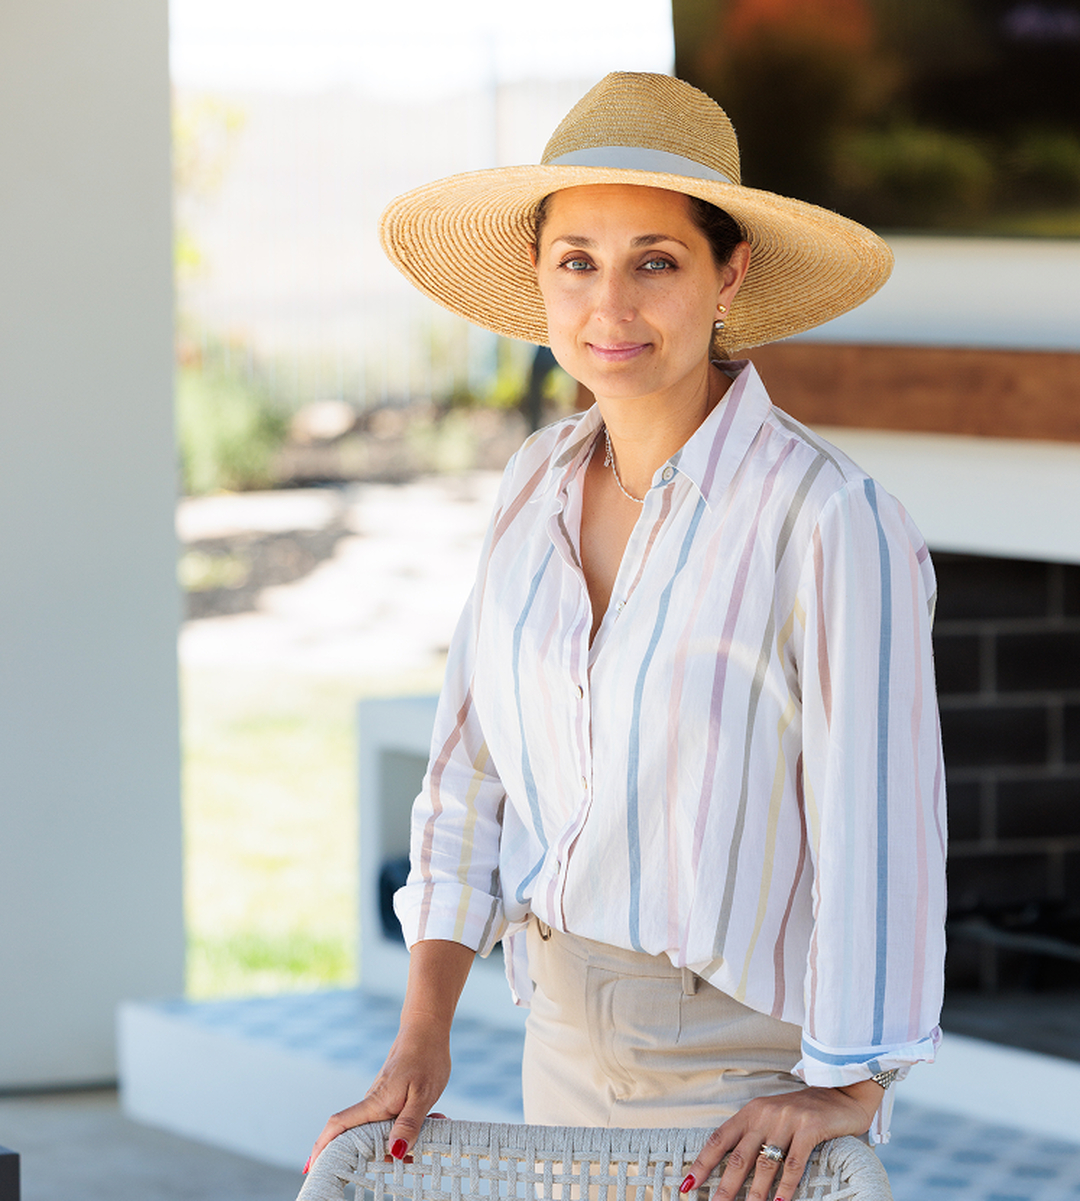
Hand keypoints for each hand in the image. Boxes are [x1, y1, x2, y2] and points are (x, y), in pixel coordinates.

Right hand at [304, 939, 474, 1173]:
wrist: (427, 1028)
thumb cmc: (426, 1057)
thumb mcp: (423, 1095)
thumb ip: (409, 1123)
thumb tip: (395, 1152)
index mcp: (375, 1102)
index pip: (340, 1126)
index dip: (323, 1146)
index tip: (311, 1167)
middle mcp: (373, 1103)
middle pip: (356, 1136)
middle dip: (369, 1158)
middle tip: (397, 1168)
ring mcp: (381, 1100)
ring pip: (380, 1131)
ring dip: (397, 1143)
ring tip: (425, 1142)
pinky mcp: (392, 1097)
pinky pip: (392, 1120)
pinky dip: (407, 1128)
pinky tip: (432, 1121)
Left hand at [678, 1081, 879, 1200]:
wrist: (841, 1092)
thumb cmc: (803, 1111)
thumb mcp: (772, 1117)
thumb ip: (753, 1136)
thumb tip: (731, 1170)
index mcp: (751, 1111)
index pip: (720, 1139)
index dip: (703, 1162)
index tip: (688, 1183)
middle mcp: (765, 1113)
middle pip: (739, 1157)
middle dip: (725, 1187)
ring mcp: (787, 1119)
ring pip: (765, 1164)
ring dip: (755, 1193)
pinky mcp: (810, 1127)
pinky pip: (795, 1163)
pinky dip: (787, 1186)